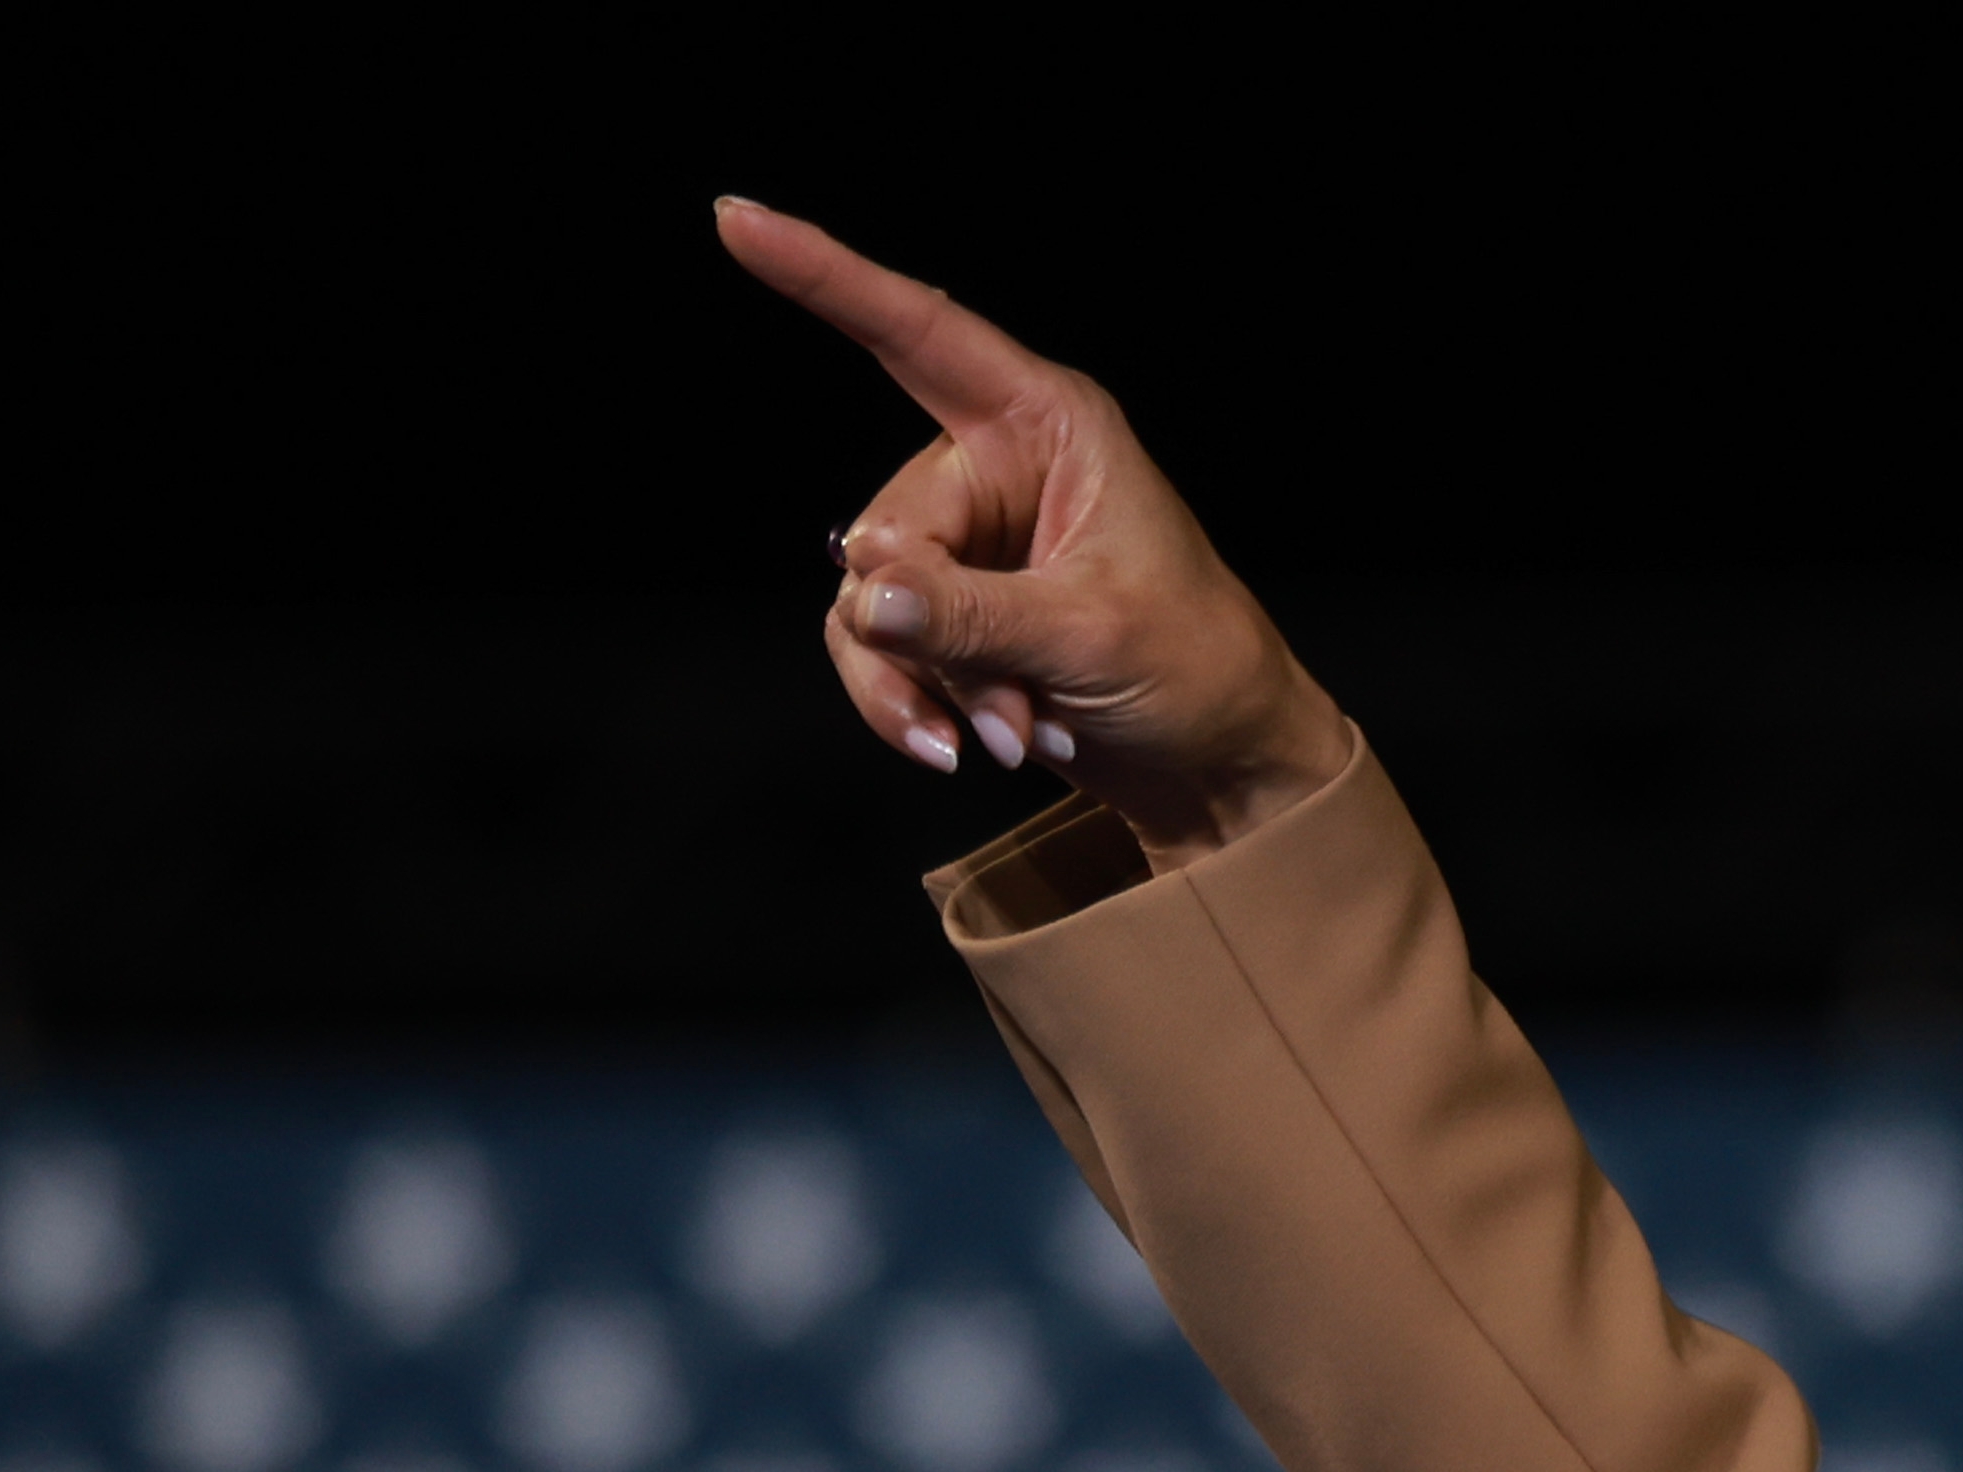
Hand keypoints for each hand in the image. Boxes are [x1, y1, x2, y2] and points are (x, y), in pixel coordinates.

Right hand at [712, 196, 1353, 868]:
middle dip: (937, 635)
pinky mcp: (948, 614)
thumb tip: (866, 591)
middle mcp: (996, 468)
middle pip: (890, 528)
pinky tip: (977, 750)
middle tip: (1017, 708)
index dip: (824, 274)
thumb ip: (974, 614)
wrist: (1224, 763)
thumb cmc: (1196, 666)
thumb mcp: (1092, 635)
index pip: (917, 331)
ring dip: (931, 684)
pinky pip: (879, 651)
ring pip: (873, 603)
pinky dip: (917, 707)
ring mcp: (966, 545)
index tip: (737, 218)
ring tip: (1017, 738)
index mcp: (1048, 424)